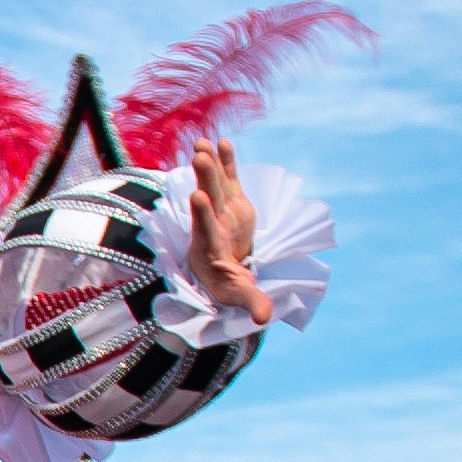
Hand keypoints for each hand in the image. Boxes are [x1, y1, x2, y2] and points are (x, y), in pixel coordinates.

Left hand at [181, 139, 268, 326]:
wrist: (225, 272)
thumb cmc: (228, 286)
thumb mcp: (239, 295)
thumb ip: (251, 302)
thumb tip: (264, 319)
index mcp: (211, 249)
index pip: (205, 229)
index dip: (202, 213)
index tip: (197, 195)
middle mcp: (213, 227)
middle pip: (209, 200)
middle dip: (204, 179)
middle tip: (198, 156)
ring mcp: (222, 213)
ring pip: (215, 185)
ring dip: (209, 164)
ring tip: (202, 142)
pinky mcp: (232, 203)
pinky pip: (228, 179)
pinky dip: (226, 162)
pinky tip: (221, 142)